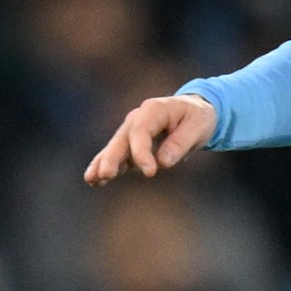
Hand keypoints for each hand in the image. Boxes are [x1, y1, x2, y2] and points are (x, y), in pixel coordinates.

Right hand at [84, 93, 214, 183]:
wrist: (194, 112)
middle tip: (106, 175)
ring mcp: (131, 131)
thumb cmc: (198, 118)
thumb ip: (181, 142)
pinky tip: (94, 181)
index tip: (150, 172)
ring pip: (114, 148)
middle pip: (121, 139)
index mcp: (154, 110)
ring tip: (91, 179)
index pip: (141, 132)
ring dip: (102, 163)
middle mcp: (137, 118)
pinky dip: (104, 166)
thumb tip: (163, 162)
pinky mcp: (130, 144)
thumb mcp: (199, 126)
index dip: (142, 153)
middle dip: (112, 158)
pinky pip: (116, 155)